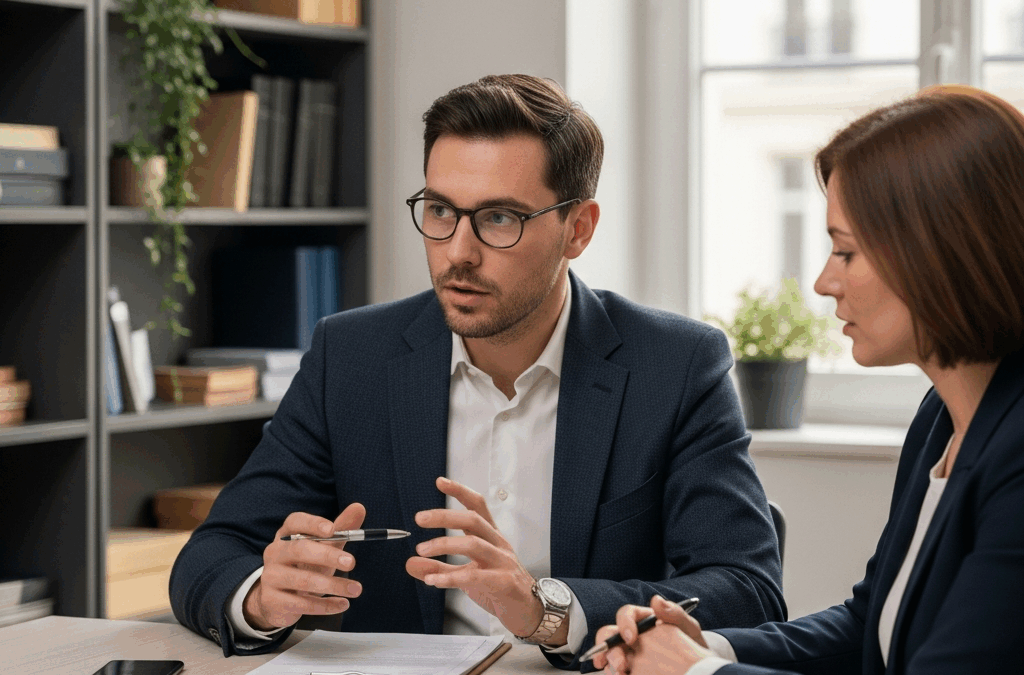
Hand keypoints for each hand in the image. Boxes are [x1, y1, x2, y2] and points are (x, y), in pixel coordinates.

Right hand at [243, 503, 365, 630]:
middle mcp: (275, 553)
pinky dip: (325, 605)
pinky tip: (343, 604)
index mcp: (286, 535)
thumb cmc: (304, 565)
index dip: (313, 524)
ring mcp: (271, 577)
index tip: (332, 529)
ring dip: (333, 585)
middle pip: (300, 550)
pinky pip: (301, 604)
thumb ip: (341, 529)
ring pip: (303, 580)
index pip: (295, 522)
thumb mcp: (323, 547)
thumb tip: (359, 507)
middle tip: (352, 562)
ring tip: (356, 589)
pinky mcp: (272, 601)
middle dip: (328, 555)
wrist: (277, 600)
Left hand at [406, 477, 551, 641]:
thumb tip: (411, 562)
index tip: (440, 482)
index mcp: (491, 536)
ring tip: (422, 550)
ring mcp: (502, 562)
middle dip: (444, 516)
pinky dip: (450, 578)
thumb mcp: (467, 574)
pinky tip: (433, 580)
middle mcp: (498, 544)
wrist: (528, 610)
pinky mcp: (503, 582)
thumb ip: (440, 567)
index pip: (477, 506)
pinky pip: (474, 576)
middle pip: (472, 519)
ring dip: (444, 544)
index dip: (460, 491)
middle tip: (420, 519)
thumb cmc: (501, 587)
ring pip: (473, 544)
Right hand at [592, 597, 711, 674]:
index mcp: (643, 620)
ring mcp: (628, 654)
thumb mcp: (689, 629)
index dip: (624, 623)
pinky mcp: (628, 669)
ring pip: (608, 655)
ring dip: (610, 665)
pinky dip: (615, 674)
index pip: (626, 614)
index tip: (631, 638)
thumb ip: (675, 613)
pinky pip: (614, 671)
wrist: (697, 669)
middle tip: (620, 664)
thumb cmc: (692, 646)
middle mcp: (631, 636)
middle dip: (608, 648)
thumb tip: (655, 600)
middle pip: (609, 634)